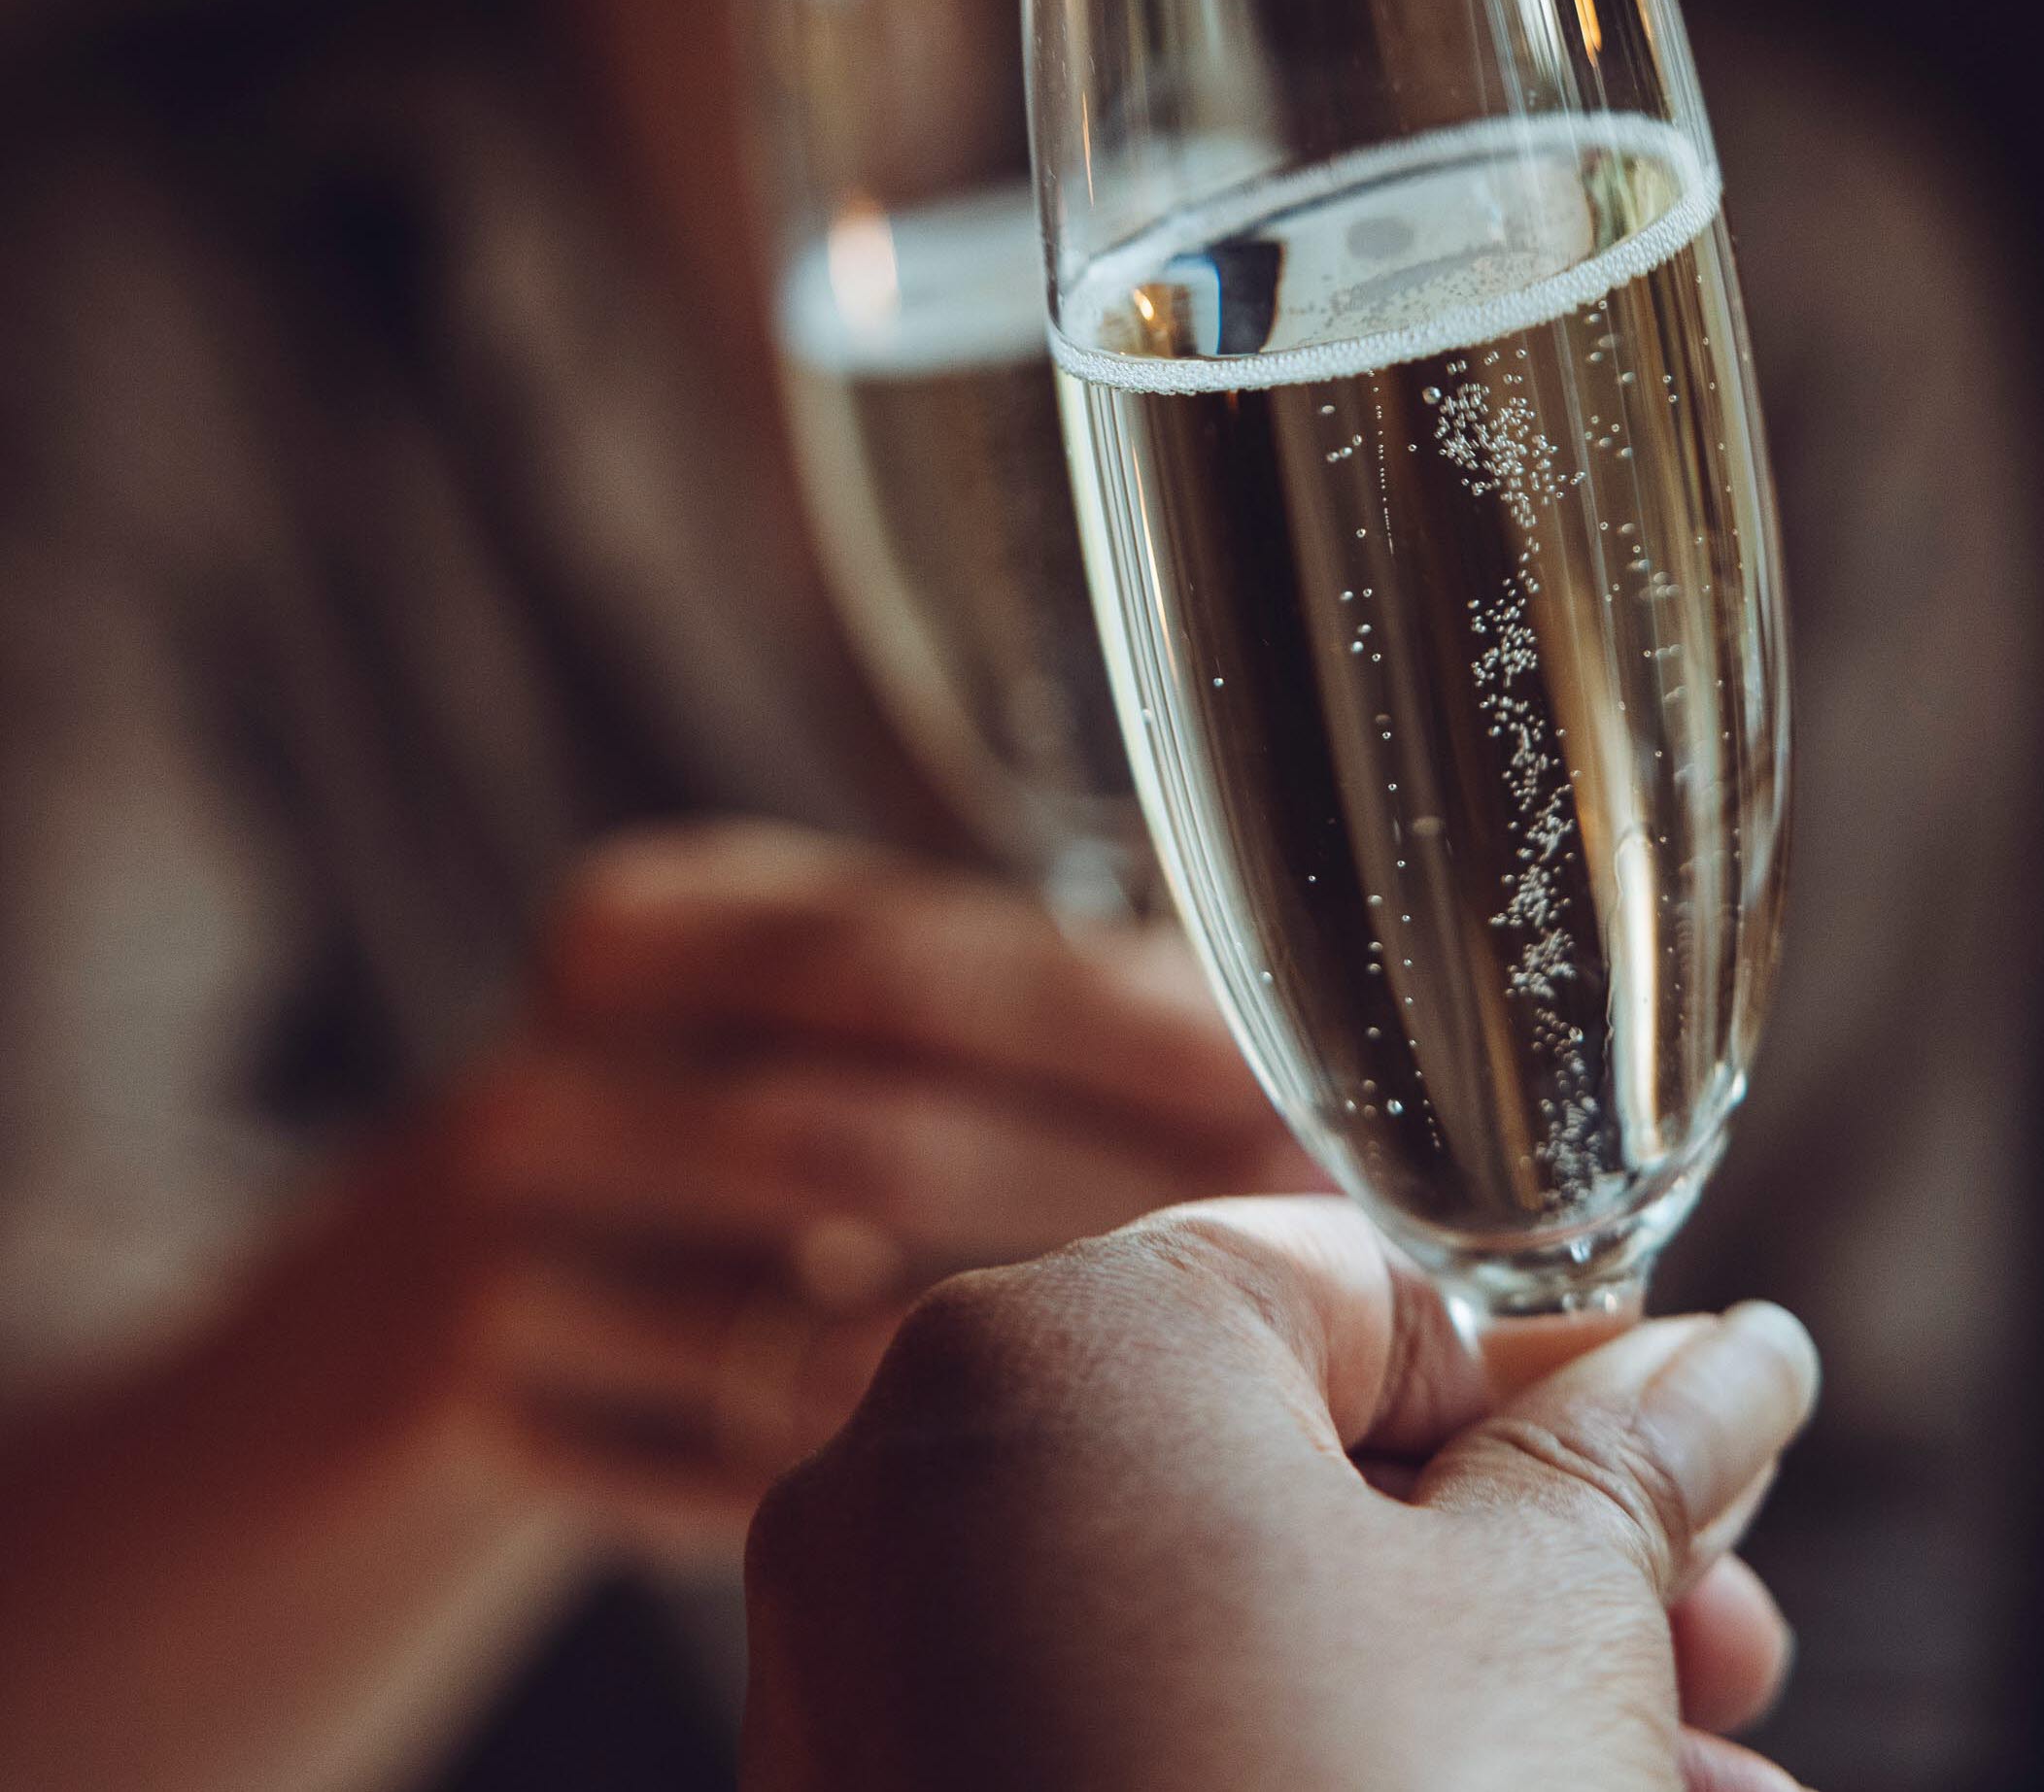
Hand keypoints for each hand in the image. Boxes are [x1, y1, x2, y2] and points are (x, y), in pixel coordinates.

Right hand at [398, 822, 1308, 1546]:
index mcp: (642, 923)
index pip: (896, 957)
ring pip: (797, 1323)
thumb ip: (974, 1001)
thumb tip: (1246, 1035)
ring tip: (1186, 1366)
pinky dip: (872, 1472)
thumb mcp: (779, 1018)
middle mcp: (545, 1067)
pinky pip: (717, 1467)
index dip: (1096, 1020)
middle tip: (1263, 1238)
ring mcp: (487, 1254)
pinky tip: (1004, 1479)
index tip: (1259, 1077)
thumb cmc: (685, 1126)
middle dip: (1090, 1190)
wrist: (418, 1303)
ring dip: (1009, 1351)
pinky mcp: (477, 1419)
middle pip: (856, 1135)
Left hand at [743, 1195, 1822, 1791]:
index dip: (1559, 1386)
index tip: (1706, 1476)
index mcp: (1058, 1347)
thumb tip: (1736, 1358)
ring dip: (1474, 1701)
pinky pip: (1133, 1754)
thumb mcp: (1553, 1623)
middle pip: (1307, 1469)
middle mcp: (914, 1484)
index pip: (1360, 1286)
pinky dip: (1306, 1779)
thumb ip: (1633, 1454)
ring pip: (1239, 1634)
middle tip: (1723, 1654)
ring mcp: (872, 1684)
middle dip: (1547, 1571)